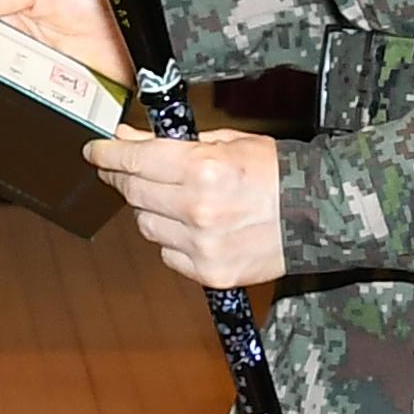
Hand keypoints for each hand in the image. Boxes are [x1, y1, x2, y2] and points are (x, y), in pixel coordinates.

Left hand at [84, 127, 282, 288]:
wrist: (318, 216)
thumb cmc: (276, 173)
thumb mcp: (226, 141)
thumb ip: (172, 143)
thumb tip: (128, 140)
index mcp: (202, 169)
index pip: (134, 160)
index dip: (107, 154)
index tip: (95, 151)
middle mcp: (197, 209)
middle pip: (133, 193)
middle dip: (121, 177)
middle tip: (119, 169)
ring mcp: (202, 245)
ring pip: (146, 225)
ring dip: (148, 209)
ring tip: (171, 198)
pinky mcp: (209, 272)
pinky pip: (167, 254)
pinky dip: (171, 239)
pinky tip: (191, 226)